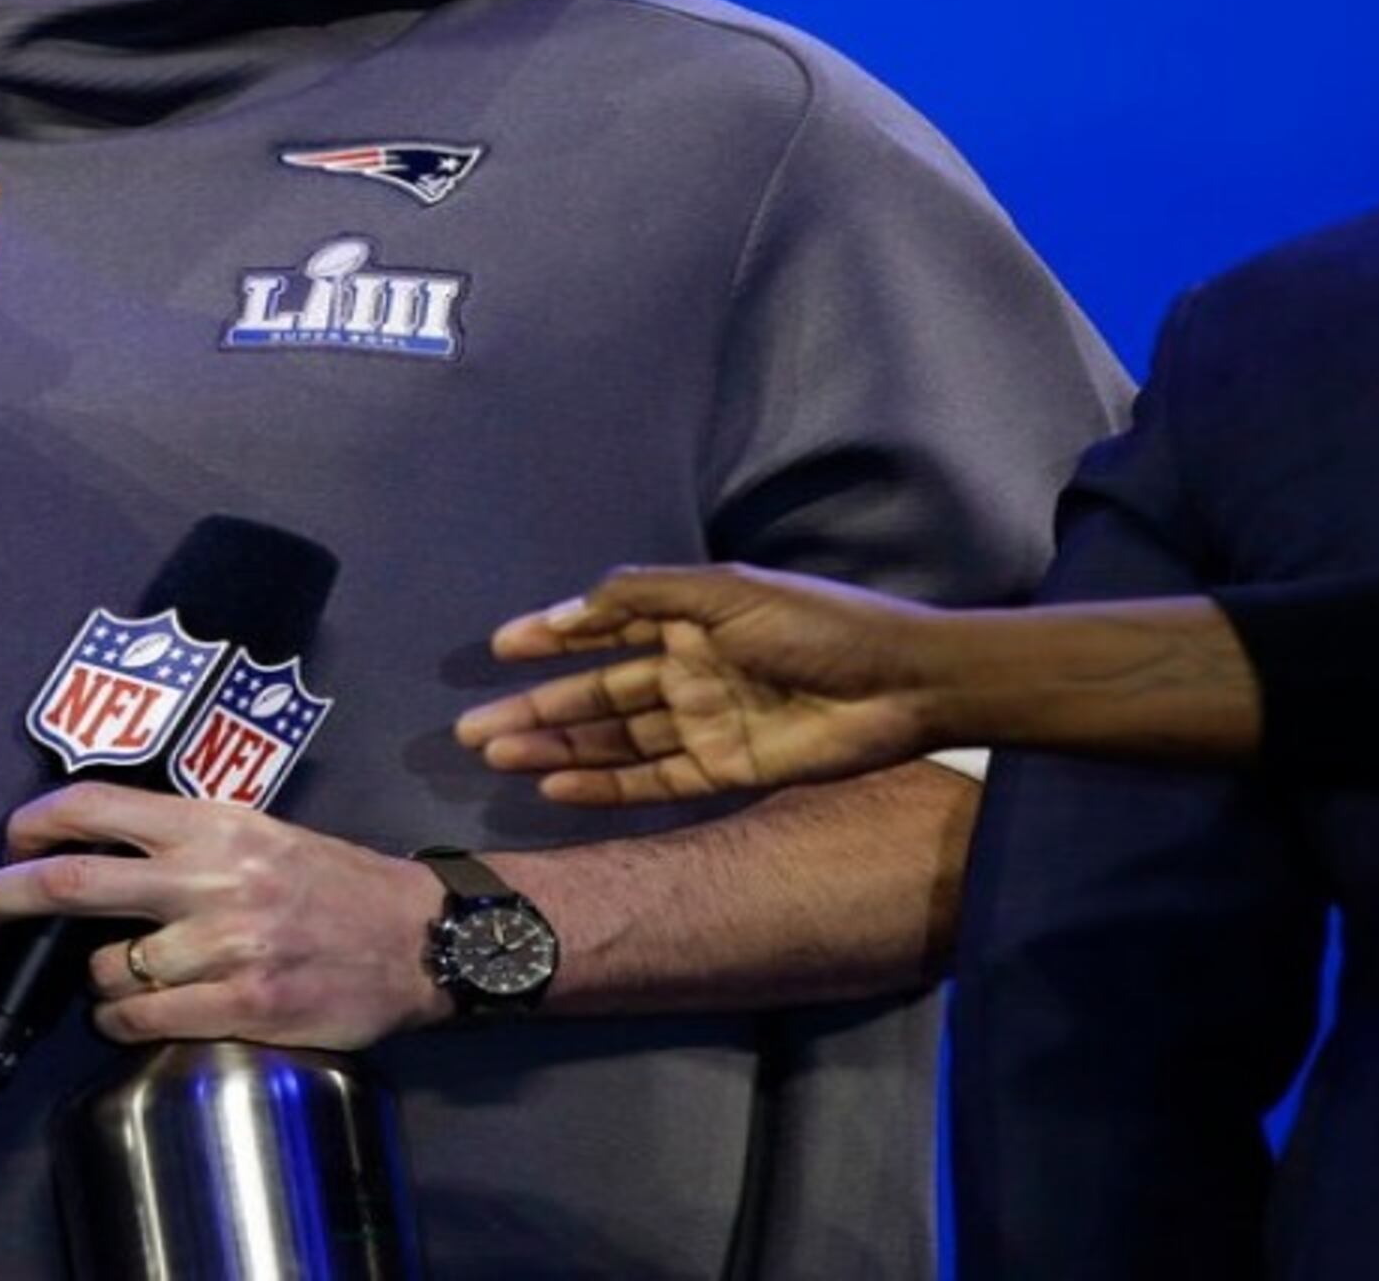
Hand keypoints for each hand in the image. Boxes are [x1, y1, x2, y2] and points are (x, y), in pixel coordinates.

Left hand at [0, 784, 446, 1051]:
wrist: (415, 936)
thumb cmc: (328, 881)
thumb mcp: (257, 830)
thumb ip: (184, 835)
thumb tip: (98, 843)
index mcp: (212, 823)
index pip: (97, 807)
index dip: (38, 822)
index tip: (13, 838)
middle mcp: (212, 879)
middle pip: (77, 883)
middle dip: (11, 893)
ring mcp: (226, 946)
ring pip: (107, 968)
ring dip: (92, 980)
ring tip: (110, 979)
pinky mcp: (244, 1004)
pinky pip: (144, 1019)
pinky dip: (120, 1021)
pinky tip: (129, 1015)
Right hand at [454, 564, 946, 803]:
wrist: (905, 682)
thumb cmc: (818, 624)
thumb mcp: (726, 592)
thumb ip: (644, 596)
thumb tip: (572, 608)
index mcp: (688, 618)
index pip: (604, 629)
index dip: (552, 638)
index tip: (500, 651)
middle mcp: (688, 669)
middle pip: (598, 694)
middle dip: (538, 709)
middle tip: (473, 728)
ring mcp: (705, 721)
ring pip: (615, 740)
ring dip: (558, 749)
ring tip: (500, 756)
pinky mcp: (727, 768)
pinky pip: (652, 779)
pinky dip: (604, 783)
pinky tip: (558, 787)